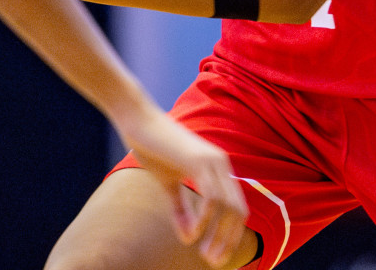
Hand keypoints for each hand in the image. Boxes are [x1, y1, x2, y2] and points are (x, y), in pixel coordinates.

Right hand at [113, 104, 248, 266]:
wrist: (137, 119)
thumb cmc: (152, 148)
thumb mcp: (168, 184)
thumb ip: (180, 209)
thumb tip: (188, 238)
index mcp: (218, 169)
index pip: (236, 209)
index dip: (230, 235)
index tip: (217, 256)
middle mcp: (221, 164)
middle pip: (238, 211)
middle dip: (228, 240)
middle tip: (214, 261)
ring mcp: (212, 161)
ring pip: (227, 206)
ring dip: (218, 235)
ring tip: (206, 254)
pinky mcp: (198, 160)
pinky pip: (211, 197)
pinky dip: (204, 219)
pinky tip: (194, 233)